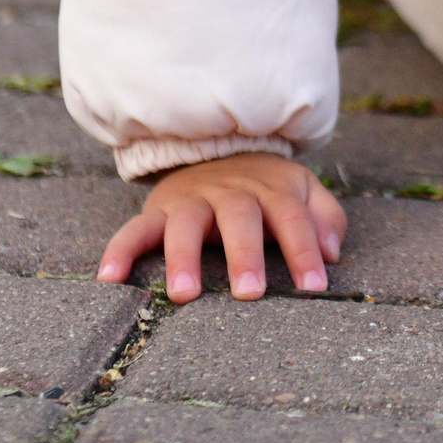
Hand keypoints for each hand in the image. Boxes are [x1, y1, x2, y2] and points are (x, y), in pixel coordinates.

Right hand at [96, 150, 346, 302]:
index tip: (315, 287)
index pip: (292, 218)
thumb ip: (325, 217)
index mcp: (270, 189)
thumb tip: (333, 251)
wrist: (216, 147)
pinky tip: (109, 278)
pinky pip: (135, 229)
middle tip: (249, 294)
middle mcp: (230, 192)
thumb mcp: (302, 190)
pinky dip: (120, 250)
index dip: (304, 251)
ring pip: (186, 224)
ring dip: (184, 258)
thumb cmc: (266, 187)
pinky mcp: (158, 210)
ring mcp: (191, 200)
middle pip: (239, 218)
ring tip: (185, 295)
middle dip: (245, 255)